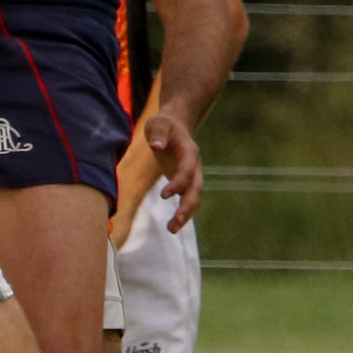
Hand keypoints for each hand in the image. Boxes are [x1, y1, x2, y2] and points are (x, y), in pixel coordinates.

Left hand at [144, 112, 202, 230]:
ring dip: (185, 215)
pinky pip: (186, 200)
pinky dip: (182, 213)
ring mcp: (192, 176)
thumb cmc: (164, 124)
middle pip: (196, 189)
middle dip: (187, 206)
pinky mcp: (185, 183)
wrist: (174, 125)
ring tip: (172, 229)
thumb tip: (157, 146)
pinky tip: (172, 226)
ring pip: (193, 198)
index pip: (187, 170)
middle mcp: (195, 166)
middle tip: (176, 222)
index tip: (164, 195)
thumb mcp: (158, 123)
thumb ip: (158, 133)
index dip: (178, 183)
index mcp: (190, 152)